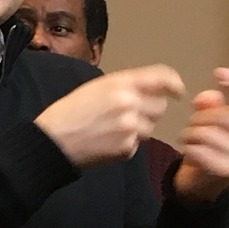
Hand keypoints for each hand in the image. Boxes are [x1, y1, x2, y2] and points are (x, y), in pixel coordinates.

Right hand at [35, 65, 185, 167]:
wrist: (51, 140)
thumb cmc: (69, 112)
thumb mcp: (95, 87)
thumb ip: (125, 85)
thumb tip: (153, 88)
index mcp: (120, 83)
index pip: (162, 78)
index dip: (174, 84)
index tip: (177, 91)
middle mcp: (129, 103)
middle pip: (160, 107)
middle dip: (150, 110)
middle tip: (127, 114)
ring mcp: (130, 128)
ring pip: (150, 128)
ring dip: (138, 129)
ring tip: (112, 129)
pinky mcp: (127, 149)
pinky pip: (137, 145)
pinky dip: (126, 145)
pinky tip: (106, 142)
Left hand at [172, 68, 228, 202]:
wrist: (207, 178)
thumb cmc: (213, 144)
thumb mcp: (213, 119)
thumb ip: (211, 104)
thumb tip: (205, 98)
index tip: (220, 72)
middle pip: (226, 116)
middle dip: (202, 116)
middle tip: (192, 123)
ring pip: (209, 134)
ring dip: (191, 133)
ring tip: (188, 137)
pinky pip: (201, 152)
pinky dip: (190, 148)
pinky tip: (188, 148)